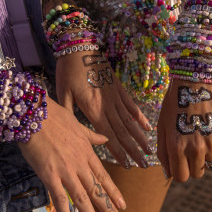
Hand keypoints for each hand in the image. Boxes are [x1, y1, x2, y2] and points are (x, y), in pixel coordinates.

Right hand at [18, 98, 126, 211]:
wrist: (34, 114)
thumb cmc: (53, 116)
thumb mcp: (77, 124)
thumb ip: (91, 136)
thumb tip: (104, 139)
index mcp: (87, 152)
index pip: (104, 177)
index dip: (114, 192)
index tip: (123, 205)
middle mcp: (80, 164)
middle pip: (97, 191)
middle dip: (110, 210)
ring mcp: (66, 171)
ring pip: (82, 200)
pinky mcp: (50, 175)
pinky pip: (60, 200)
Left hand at [55, 51, 152, 167]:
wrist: (80, 47)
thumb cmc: (68, 71)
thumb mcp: (63, 94)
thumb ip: (69, 115)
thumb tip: (72, 134)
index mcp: (93, 109)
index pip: (108, 136)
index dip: (118, 152)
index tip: (127, 164)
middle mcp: (108, 106)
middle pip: (123, 132)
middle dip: (133, 150)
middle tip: (143, 164)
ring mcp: (115, 97)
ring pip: (130, 121)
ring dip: (140, 138)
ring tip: (149, 151)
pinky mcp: (119, 88)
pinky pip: (131, 105)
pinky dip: (140, 117)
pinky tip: (147, 128)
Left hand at [156, 80, 211, 181]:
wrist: (195, 81)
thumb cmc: (174, 104)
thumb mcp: (161, 127)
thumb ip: (163, 153)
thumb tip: (168, 173)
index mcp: (176, 147)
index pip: (181, 177)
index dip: (180, 171)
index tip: (180, 162)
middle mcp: (195, 147)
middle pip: (197, 173)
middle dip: (193, 164)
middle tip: (191, 148)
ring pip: (210, 163)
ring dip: (206, 153)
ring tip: (201, 133)